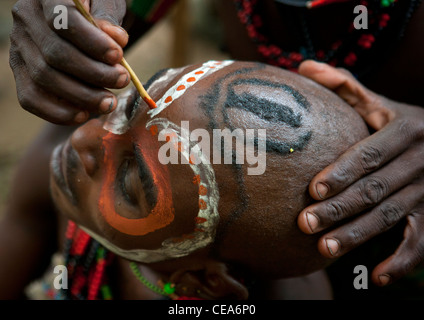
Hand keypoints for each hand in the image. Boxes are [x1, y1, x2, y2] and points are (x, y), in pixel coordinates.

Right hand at [9, 0, 129, 124]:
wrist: (76, 19)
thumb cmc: (94, 8)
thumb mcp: (105, 2)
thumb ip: (108, 17)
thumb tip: (115, 39)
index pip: (64, 20)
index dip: (93, 42)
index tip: (118, 56)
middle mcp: (25, 21)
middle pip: (55, 54)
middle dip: (94, 74)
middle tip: (122, 81)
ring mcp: (19, 48)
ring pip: (44, 78)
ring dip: (82, 96)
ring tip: (109, 102)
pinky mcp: (19, 72)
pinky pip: (30, 98)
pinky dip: (58, 112)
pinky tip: (84, 114)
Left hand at [297, 60, 423, 286]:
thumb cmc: (404, 123)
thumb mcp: (381, 102)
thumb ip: (345, 86)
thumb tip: (303, 67)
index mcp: (406, 129)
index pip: (370, 153)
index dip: (342, 171)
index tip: (312, 190)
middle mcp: (420, 161)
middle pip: (375, 189)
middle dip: (339, 209)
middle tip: (304, 224)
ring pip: (391, 217)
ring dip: (358, 236)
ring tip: (324, 250)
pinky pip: (421, 242)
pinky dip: (403, 261)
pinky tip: (377, 276)